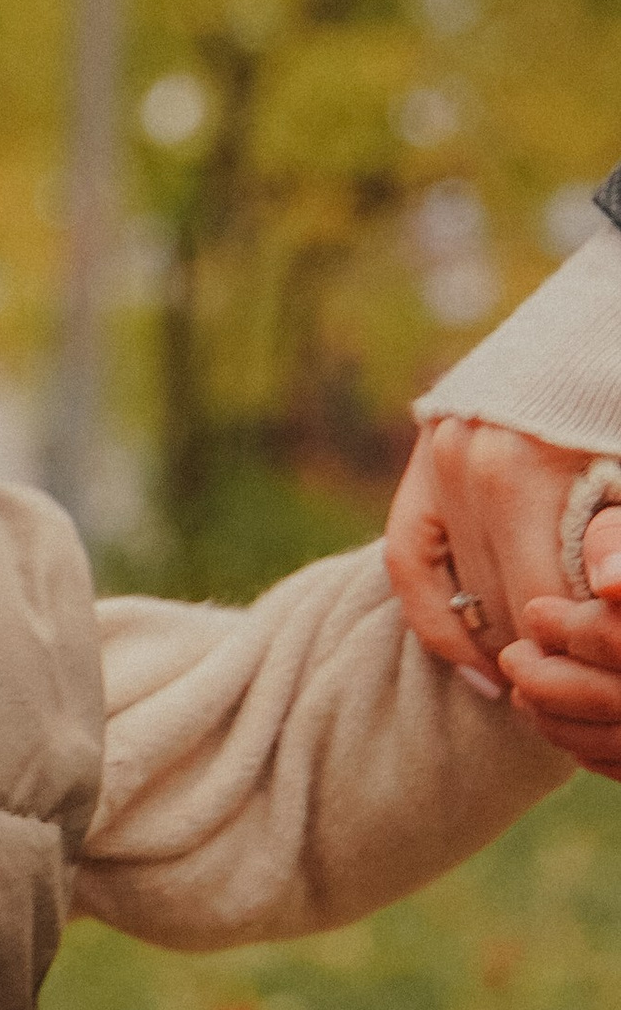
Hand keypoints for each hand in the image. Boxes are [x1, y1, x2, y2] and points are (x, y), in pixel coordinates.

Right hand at [384, 417, 620, 775]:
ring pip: (462, 593)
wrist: (598, 331)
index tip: (600, 668)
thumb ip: (615, 535)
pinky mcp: (420, 471)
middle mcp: (462, 469)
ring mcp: (435, 468)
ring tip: (547, 672)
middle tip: (579, 678)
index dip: (575, 645)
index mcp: (517, 471)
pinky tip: (477, 669)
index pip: (542, 599)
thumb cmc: (620, 414)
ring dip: (504, 640)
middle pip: (501, 602)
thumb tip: (601, 593)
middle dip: (546, 647)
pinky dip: (440, 625)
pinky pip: (410, 568)